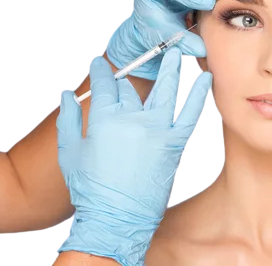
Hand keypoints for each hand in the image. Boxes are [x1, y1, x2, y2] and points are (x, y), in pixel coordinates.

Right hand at [56, 48, 211, 264]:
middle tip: (136, 64)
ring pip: (166, 92)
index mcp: (103, 120)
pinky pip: (189, 114)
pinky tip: (205, 78)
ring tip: (177, 53)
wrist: (117, 218)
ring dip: (173, 69)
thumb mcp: (69, 153)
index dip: (100, 73)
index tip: (99, 65)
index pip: (103, 87)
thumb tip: (66, 94)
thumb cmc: (91, 189)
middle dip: (131, 75)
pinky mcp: (174, 143)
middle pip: (132, 89)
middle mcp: (132, 120)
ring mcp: (156, 130)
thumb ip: (67, 120)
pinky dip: (198, 95)